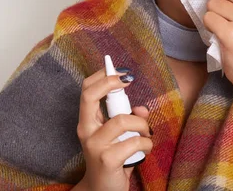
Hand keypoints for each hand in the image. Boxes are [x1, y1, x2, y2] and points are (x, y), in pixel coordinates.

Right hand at [76, 68, 152, 190]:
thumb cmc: (112, 158)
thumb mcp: (120, 136)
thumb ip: (129, 119)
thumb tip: (142, 109)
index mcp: (88, 122)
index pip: (86, 91)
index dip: (103, 76)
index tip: (122, 72)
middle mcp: (87, 131)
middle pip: (90, 97)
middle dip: (110, 83)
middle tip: (129, 80)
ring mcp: (95, 145)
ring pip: (123, 120)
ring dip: (142, 125)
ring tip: (146, 135)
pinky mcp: (107, 160)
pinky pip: (135, 142)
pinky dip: (147, 144)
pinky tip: (145, 151)